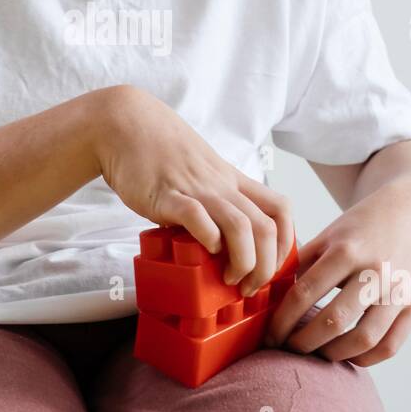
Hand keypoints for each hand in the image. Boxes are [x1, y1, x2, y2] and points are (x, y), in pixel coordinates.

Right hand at [94, 85, 293, 295]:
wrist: (124, 125)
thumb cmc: (158, 152)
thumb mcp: (199, 172)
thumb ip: (211, 200)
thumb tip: (215, 238)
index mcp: (232, 181)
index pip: (280, 209)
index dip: (286, 242)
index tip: (273, 267)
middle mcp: (221, 186)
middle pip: (267, 228)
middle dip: (266, 267)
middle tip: (250, 286)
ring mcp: (197, 190)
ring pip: (241, 227)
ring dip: (243, 262)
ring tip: (229, 278)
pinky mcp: (168, 196)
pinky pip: (198, 218)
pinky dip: (207, 239)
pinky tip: (203, 249)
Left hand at [264, 181, 410, 366]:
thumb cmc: (361, 227)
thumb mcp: (328, 236)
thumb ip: (300, 264)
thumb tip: (269, 296)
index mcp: (346, 250)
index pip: (304, 293)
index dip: (282, 320)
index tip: (270, 336)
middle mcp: (375, 272)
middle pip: (334, 321)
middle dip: (303, 342)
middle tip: (287, 349)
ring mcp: (398, 290)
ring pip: (364, 339)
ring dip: (333, 354)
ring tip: (315, 354)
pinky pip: (390, 345)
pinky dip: (365, 359)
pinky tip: (346, 356)